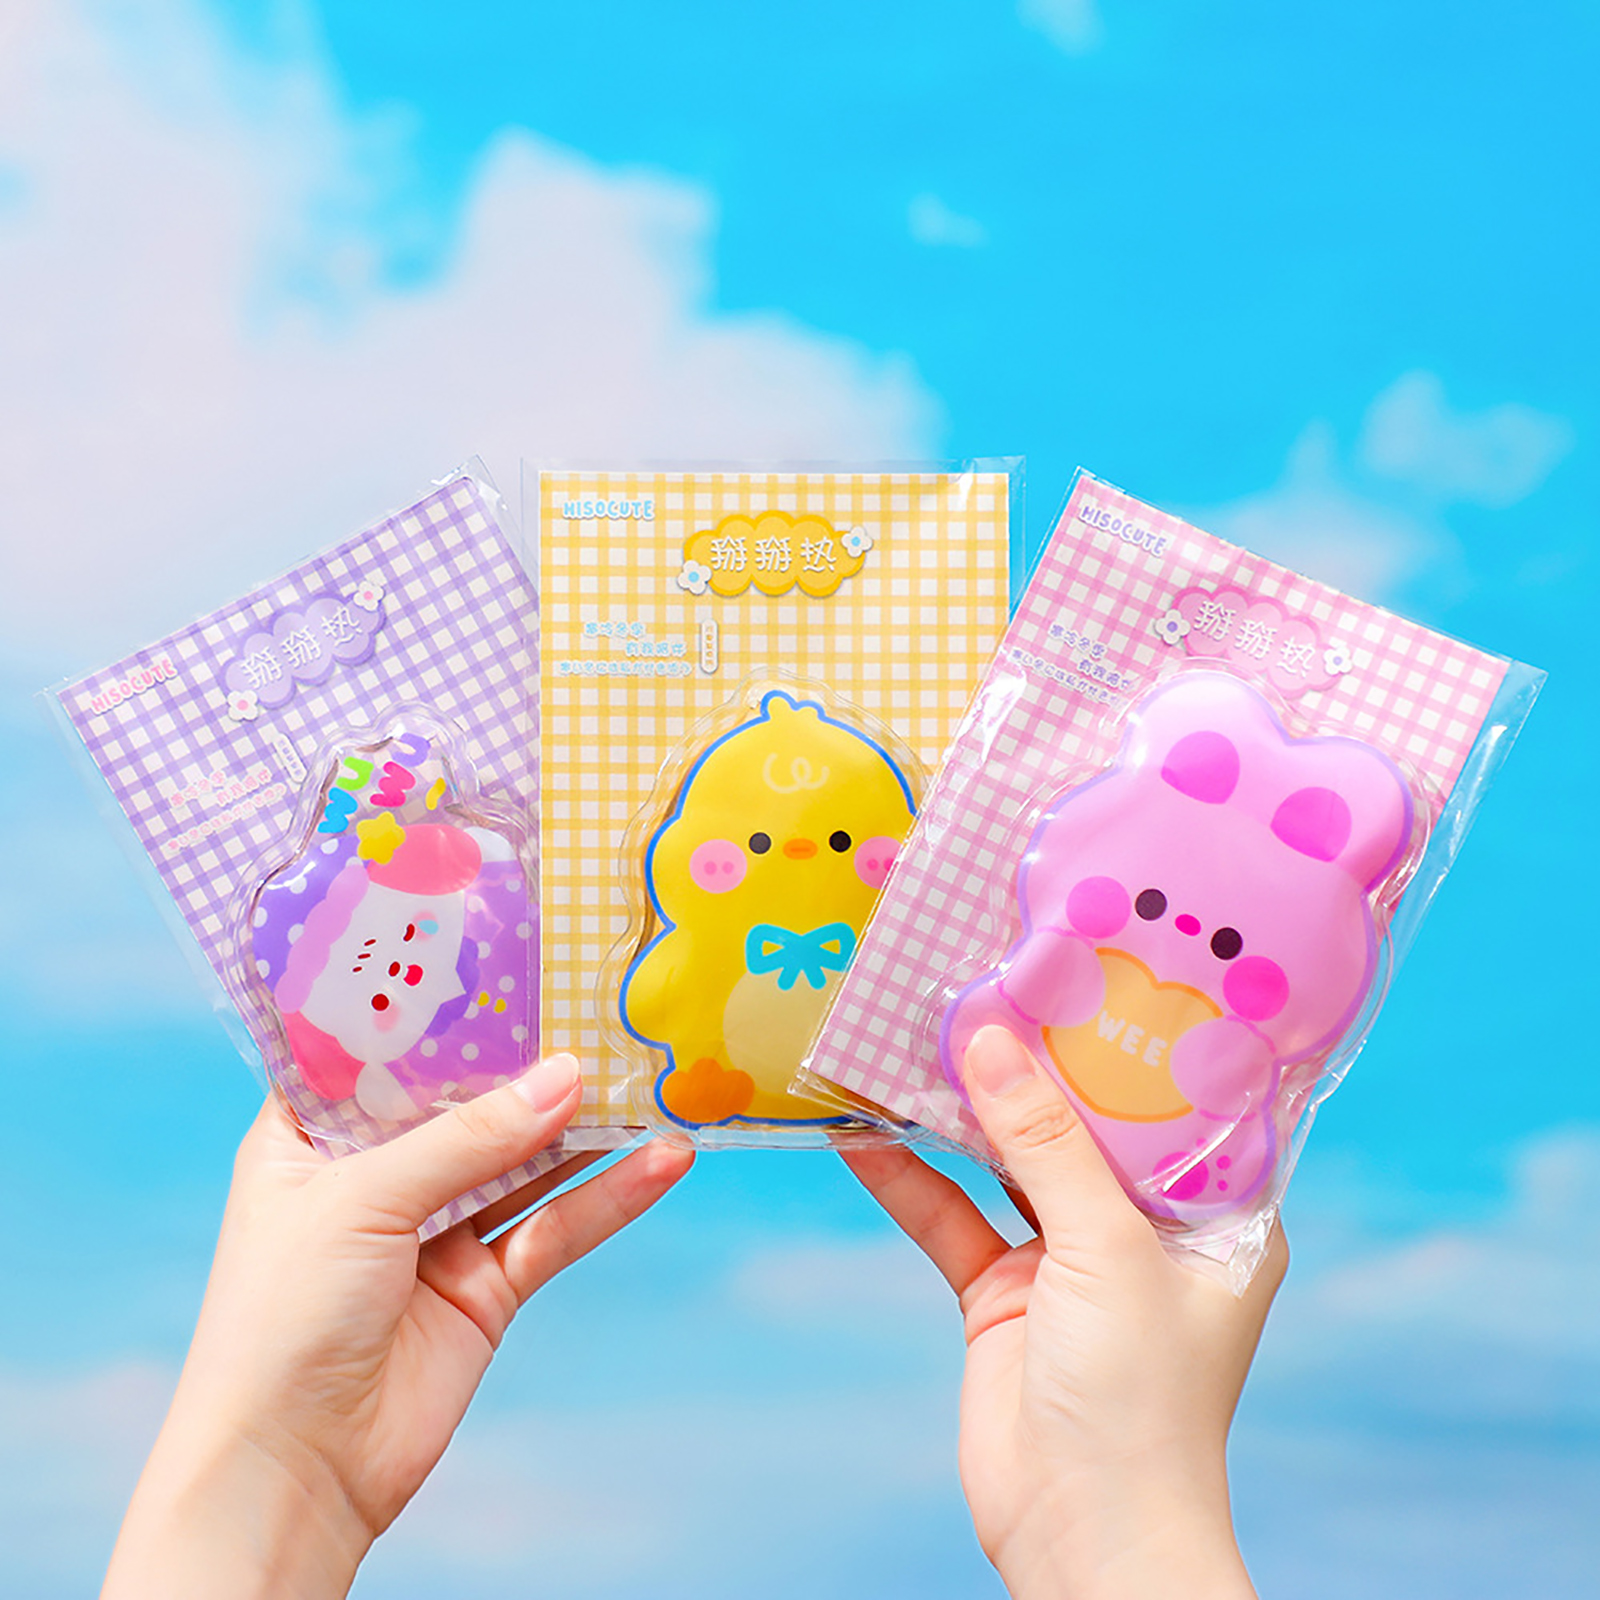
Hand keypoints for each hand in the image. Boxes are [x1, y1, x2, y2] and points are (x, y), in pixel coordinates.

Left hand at [103, 1055, 692, 1599]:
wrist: (292, 1472)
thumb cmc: (282, 1317)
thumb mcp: (362, 1200)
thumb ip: (469, 1138)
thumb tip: (567, 1076)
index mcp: (309, 1138)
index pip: (379, 1051)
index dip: (439, 1009)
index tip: (508, 955)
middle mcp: (374, 1174)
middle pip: (467, 1103)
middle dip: (530, 1062)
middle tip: (601, 1005)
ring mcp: (434, 1231)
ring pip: (524, 1162)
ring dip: (585, 1127)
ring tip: (653, 1075)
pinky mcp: (484, 1288)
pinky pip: (555, 1228)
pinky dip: (610, 1197)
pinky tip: (663, 1161)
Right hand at [842, 1026, 1285, 1599]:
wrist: (1081, 1537)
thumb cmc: (1140, 1397)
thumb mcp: (1104, 1248)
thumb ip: (1045, 1141)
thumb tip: (989, 1037)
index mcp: (1214, 1212)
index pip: (1175, 1099)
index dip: (1131, 1033)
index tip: (1082, 960)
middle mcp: (1144, 1225)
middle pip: (1082, 1119)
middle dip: (1032, 1059)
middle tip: (979, 976)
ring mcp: (1069, 1256)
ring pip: (1009, 1159)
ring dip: (961, 1110)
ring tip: (911, 1033)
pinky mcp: (1005, 1291)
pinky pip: (952, 1217)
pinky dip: (909, 1178)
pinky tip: (863, 1134)